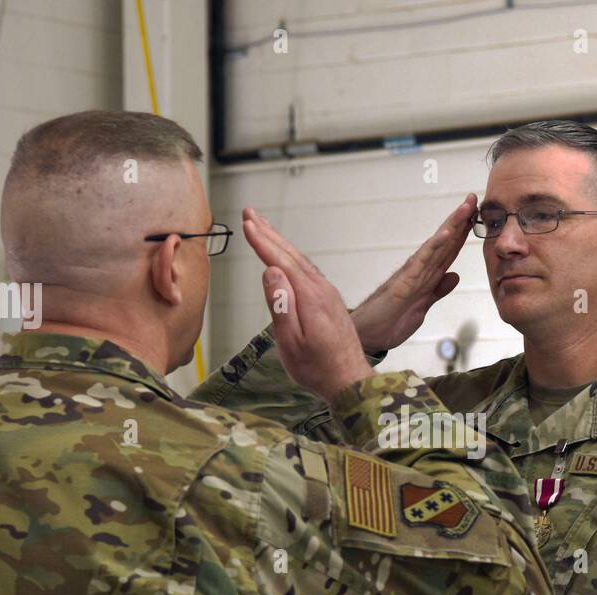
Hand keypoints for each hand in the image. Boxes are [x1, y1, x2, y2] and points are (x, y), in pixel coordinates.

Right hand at [244, 208, 372, 403]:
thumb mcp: (291, 342)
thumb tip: (270, 272)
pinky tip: (284, 257)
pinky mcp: (329, 301)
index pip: (281, 261)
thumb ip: (281, 306)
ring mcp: (328, 294)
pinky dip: (292, 257)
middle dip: (269, 233)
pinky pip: (307, 271)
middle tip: (249, 213)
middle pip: (291, 255)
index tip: (247, 223)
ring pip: (300, 261)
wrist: (349, 380)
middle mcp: (321, 289)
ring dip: (279, 242)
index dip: (262, 241)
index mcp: (310, 297)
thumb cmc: (317, 368)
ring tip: (262, 227)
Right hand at [349, 194, 476, 352]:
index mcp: (427, 275)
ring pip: (436, 244)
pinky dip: (434, 246)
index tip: (477, 215)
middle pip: (445, 240)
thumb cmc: (390, 320)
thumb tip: (454, 276)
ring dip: (452, 225)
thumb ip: (438, 290)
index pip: (449, 249)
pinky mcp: (405, 281)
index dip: (464, 232)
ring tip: (465, 207)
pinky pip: (422, 260)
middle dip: (460, 219)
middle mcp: (420, 268)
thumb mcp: (423, 306)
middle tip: (474, 197)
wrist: (369, 335)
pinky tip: (446, 233)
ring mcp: (413, 272)